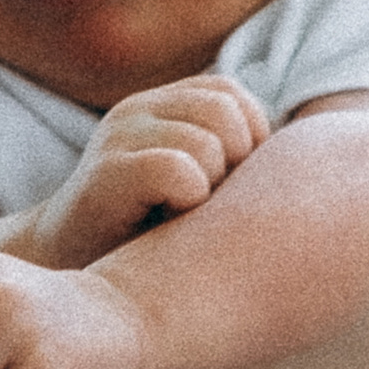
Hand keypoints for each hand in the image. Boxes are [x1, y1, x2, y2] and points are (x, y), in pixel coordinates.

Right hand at [25, 75, 269, 268]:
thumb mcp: (194, 183)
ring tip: (180, 215)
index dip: (248, 140)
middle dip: (235, 163)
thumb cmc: (142, 236)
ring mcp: (117, 137)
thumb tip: (304, 152)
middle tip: (205, 204)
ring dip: (210, 189)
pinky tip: (166, 222)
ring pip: (208, 143)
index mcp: (160, 104)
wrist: (64, 274)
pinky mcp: (105, 173)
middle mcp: (137, 108)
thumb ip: (231, 157)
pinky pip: (178, 169)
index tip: (223, 186)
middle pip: (228, 113)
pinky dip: (188, 200)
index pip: (233, 94)